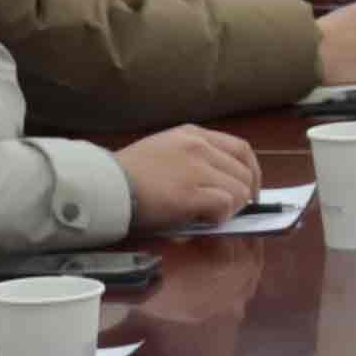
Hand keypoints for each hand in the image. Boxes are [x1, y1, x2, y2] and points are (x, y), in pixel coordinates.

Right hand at [116, 122, 267, 232]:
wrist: (104, 186)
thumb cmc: (126, 175)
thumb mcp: (162, 151)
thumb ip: (191, 160)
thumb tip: (217, 184)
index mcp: (192, 134)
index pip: (240, 149)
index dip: (251, 172)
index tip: (249, 189)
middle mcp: (199, 147)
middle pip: (244, 172)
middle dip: (243, 195)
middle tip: (229, 211)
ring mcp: (196, 169)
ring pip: (240, 190)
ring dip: (230, 208)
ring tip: (209, 216)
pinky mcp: (191, 193)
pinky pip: (225, 205)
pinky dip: (220, 217)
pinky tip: (203, 221)